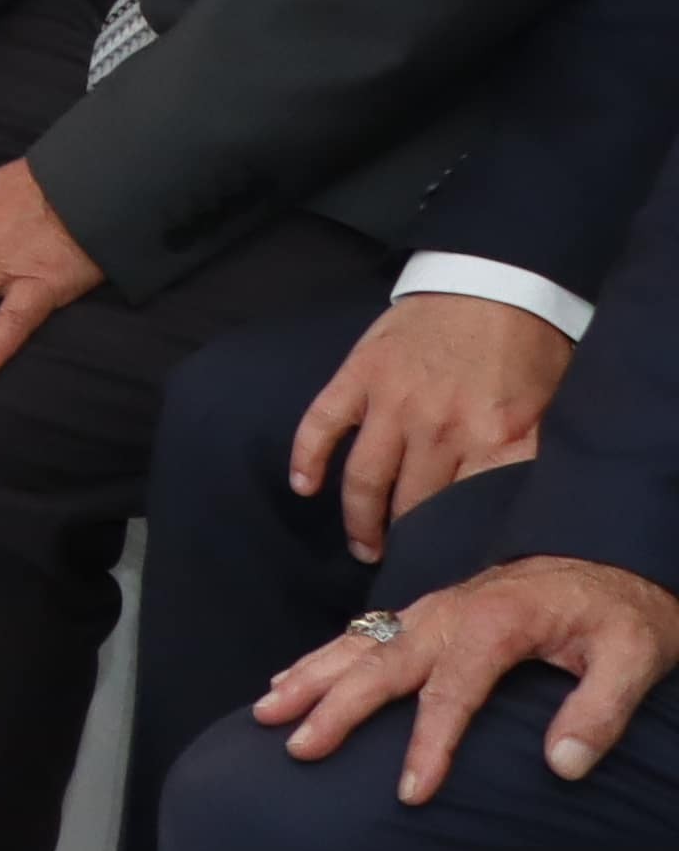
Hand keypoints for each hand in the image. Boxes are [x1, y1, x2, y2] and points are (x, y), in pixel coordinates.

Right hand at [267, 557, 678, 799]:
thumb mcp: (636, 658)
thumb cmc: (624, 614)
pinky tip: (290, 677)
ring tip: (267, 711)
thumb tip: (561, 766)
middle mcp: (450, 613)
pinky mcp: (426, 611)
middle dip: (335, 707)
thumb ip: (600, 711)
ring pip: (357, 644)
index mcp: (497, 624)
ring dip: (309, 677)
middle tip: (297, 746)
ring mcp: (431, 609)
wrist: (613, 558)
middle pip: (381, 665)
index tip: (408, 793)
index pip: (451, 693)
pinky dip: (320, 657)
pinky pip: (361, 634)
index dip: (429, 745)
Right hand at [291, 293, 579, 559]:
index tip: (447, 569)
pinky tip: (304, 488)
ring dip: (358, 519)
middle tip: (401, 566)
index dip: (451, 546)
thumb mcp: (546, 409)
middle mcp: (435, 428)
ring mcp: (390, 402)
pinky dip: (307, 458)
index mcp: (489, 438)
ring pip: (364, 478)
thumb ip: (525, 457)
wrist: (492, 282)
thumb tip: (510, 510)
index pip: (462, 512)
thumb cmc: (526, 348)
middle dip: (403, 543)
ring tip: (363, 547)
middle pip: (409, 504)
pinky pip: (322, 424)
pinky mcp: (359, 376)